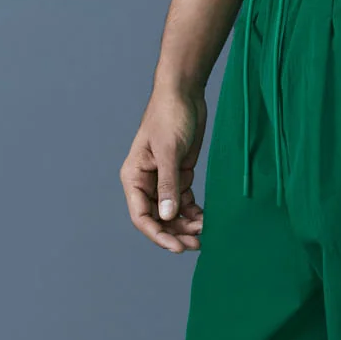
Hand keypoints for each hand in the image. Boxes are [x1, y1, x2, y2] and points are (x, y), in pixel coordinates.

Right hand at [121, 87, 206, 251]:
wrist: (185, 93)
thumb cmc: (170, 116)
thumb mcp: (169, 151)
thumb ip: (168, 185)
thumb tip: (166, 216)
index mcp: (134, 177)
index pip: (140, 216)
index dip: (157, 234)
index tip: (177, 246)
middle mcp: (146, 182)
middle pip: (157, 219)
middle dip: (176, 233)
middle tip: (198, 244)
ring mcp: (163, 180)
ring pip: (172, 213)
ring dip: (186, 225)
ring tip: (205, 232)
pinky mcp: (180, 175)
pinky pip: (184, 202)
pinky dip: (194, 212)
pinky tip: (206, 219)